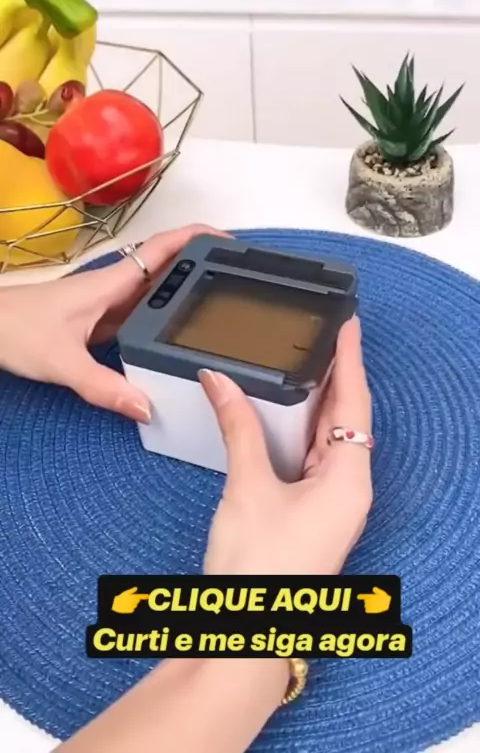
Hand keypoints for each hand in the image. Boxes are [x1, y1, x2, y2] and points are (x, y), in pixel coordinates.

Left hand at [0, 224, 226, 422]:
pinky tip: (172, 336)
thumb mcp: (62, 362)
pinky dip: (159, 318)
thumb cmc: (15, 330)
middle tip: (236, 280)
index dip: (197, 238)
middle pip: (166, 268)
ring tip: (216, 306)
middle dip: (201, 266)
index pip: (163, 249)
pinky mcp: (96, 320)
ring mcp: (105, 303)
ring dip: (182, 292)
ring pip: (153, 291)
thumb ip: (103, 387)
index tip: (229, 242)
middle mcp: (112, 289)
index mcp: (111, 285)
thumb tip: (147, 407)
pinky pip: (138, 314)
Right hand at [111, 587, 149, 614]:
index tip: (148, 596)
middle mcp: (135, 602)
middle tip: (128, 598)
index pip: (141, 596)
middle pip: (137, 600)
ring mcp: (133, 607)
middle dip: (135, 599)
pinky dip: (130, 607)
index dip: (145, 596)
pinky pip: (132, 608)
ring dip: (132, 603)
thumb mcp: (126, 592)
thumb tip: (136, 588)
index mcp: (134, 597)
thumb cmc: (121, 598)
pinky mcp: (131, 611)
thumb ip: (132, 590)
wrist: (116, 606)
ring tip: (126, 602)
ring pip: (135, 604)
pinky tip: (126, 606)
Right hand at [200, 316, 371, 575]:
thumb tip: (220, 381)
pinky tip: (280, 414)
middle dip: (332, 375)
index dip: (350, 358)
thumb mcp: (248, 486)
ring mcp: (330, 502)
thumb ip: (237, 428)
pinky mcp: (310, 512)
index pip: (355, 402)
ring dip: (313, 402)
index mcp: (349, 478)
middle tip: (318, 334)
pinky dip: (297, 431)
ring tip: (301, 361)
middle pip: (345, 417)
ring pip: (327, 438)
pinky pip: (311, 459)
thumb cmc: (258, 568)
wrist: (246, 632)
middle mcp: (348, 488)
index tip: (348, 323)